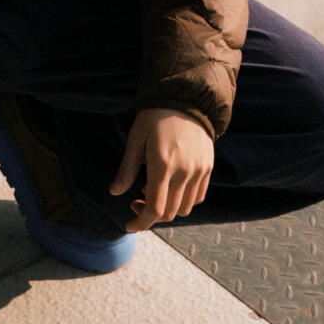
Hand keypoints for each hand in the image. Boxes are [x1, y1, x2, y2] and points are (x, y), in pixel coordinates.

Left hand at [109, 107, 212, 231]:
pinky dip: (183, 200)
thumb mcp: (135, 139)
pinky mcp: (208, 168)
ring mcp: (199, 171)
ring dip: (167, 209)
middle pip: (169, 213)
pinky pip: (198, 196)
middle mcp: (184, 171)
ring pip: (184, 208)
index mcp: (162, 165)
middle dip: (150, 215)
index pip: (155, 208)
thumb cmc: (155, 117)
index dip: (141, 222)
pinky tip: (171, 187)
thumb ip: (127, 169)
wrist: (186, 99)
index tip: (129, 225)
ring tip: (153, 190)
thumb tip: (114, 192)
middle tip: (136, 202)